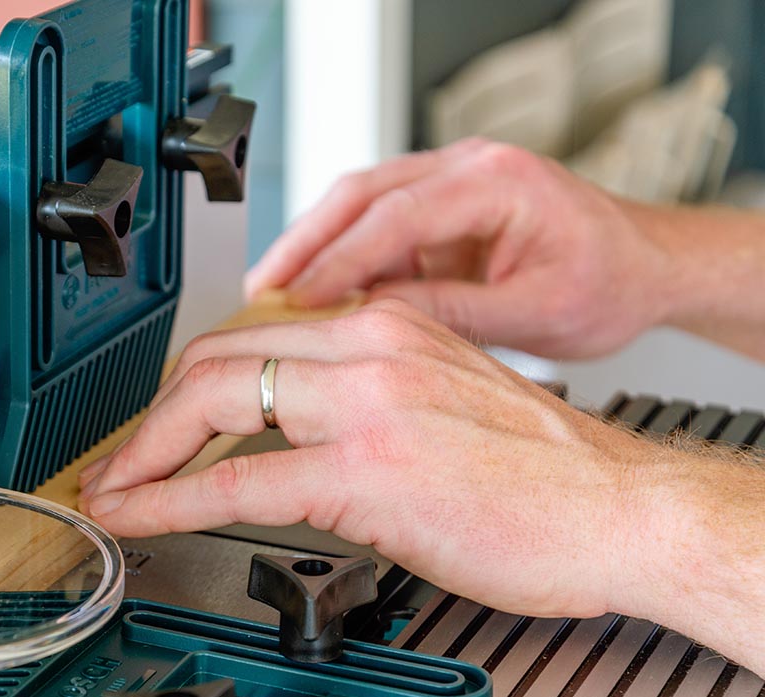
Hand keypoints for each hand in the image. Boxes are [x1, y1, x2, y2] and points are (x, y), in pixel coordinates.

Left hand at [78, 300, 758, 636]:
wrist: (622, 508)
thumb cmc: (548, 472)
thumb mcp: (447, 401)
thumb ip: (368, 401)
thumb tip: (300, 434)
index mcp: (390, 327)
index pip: (258, 336)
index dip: (190, 383)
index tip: (163, 419)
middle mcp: (372, 348)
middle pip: (219, 357)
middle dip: (153, 413)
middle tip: (123, 458)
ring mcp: (367, 405)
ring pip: (215, 401)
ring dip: (146, 451)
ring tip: (115, 490)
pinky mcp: (368, 471)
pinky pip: (240, 481)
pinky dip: (173, 500)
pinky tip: (143, 517)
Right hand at [244, 138, 675, 358]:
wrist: (645, 267)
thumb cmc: (609, 282)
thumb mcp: (535, 313)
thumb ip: (452, 314)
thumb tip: (372, 324)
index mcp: (498, 180)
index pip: (395, 216)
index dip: (336, 261)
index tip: (294, 302)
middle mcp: (469, 167)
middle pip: (360, 194)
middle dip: (302, 244)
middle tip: (257, 293)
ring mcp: (451, 182)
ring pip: (358, 205)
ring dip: (312, 250)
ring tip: (270, 300)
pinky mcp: (441, 209)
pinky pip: (377, 227)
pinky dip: (342, 261)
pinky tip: (316, 300)